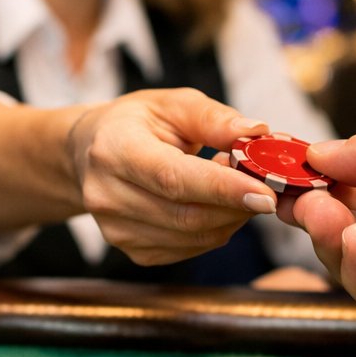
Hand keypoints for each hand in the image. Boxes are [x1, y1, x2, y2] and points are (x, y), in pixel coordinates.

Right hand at [67, 88, 277, 264]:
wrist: (90, 153)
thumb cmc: (136, 124)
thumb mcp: (171, 104)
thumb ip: (214, 118)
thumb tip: (257, 132)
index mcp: (114, 150)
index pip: (173, 179)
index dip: (222, 188)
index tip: (265, 192)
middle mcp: (107, 195)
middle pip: (187, 215)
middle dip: (236, 204)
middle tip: (260, 181)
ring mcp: (116, 230)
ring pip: (193, 237)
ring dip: (230, 217)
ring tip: (234, 186)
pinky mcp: (132, 251)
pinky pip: (190, 249)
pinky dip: (215, 229)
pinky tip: (214, 204)